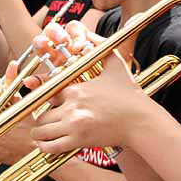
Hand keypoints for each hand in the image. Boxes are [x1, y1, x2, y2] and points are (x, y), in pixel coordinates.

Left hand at [30, 29, 145, 154]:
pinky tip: (46, 145)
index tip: (44, 101)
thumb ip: (98, 44)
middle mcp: (72, 106)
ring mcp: (74, 125)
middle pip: (40, 114)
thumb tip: (86, 33)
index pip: (45, 91)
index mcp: (76, 88)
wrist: (141, 121)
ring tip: (42, 133)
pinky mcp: (79, 141)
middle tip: (43, 120)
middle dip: (40, 118)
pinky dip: (45, 147)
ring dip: (40, 133)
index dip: (41, 96)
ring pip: (41, 131)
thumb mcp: (115, 63)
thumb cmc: (129, 94)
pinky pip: (51, 147)